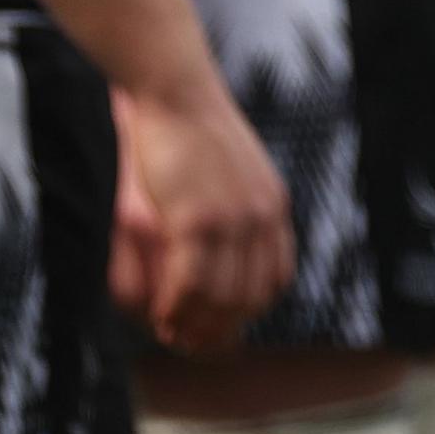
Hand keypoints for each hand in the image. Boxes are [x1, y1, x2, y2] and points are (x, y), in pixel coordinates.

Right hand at [120, 73, 296, 353]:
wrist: (173, 92)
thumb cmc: (187, 135)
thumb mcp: (225, 178)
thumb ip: (229, 224)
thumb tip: (213, 272)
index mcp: (274, 207)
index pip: (274, 279)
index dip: (246, 313)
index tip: (218, 328)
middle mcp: (262, 217)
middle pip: (250, 299)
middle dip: (217, 330)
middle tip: (185, 341)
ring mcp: (233, 220)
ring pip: (220, 300)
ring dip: (194, 326)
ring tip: (169, 332)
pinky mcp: (197, 220)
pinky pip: (189, 285)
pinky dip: (175, 308)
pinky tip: (161, 314)